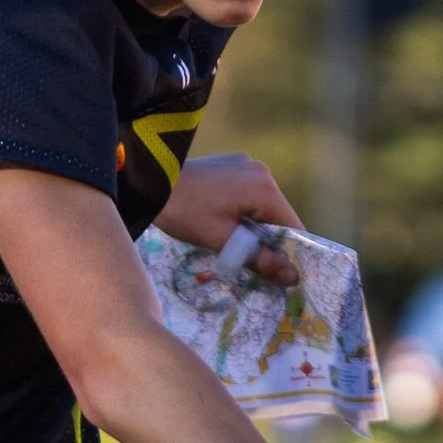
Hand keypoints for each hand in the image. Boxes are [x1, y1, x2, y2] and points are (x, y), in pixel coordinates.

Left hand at [157, 152, 301, 286]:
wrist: (149, 183)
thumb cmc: (185, 212)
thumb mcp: (222, 241)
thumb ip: (259, 259)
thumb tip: (292, 278)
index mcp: (264, 188)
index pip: (293, 227)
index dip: (290, 253)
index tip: (281, 275)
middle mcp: (261, 171)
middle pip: (277, 216)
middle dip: (268, 241)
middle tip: (250, 263)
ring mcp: (245, 165)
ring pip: (261, 206)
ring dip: (253, 227)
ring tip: (232, 243)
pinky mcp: (231, 164)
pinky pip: (247, 194)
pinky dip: (242, 212)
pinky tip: (223, 222)